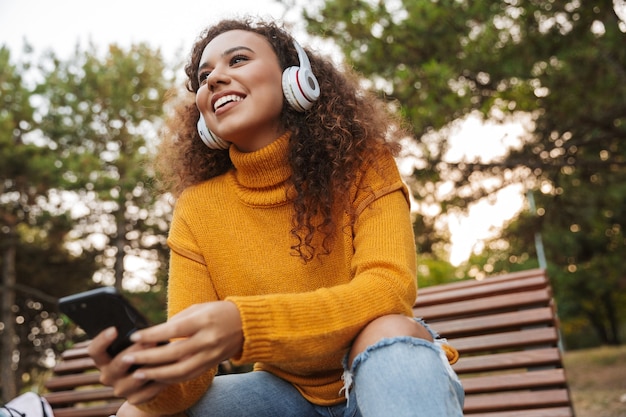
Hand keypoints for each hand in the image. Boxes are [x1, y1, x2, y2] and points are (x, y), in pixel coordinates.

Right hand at [87, 327, 167, 404]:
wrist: (144, 379)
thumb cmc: (138, 351)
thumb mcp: (132, 342)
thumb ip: (132, 335)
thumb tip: (139, 322)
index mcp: (102, 360)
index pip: (94, 351)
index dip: (102, 340)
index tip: (114, 329)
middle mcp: (108, 376)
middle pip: (117, 364)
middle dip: (134, 352)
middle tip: (150, 341)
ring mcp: (120, 389)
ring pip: (135, 379)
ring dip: (151, 367)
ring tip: (166, 355)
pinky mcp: (135, 399)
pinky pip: (148, 390)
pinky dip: (161, 379)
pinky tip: (171, 369)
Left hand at [121, 301, 242, 384]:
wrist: (246, 325)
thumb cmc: (219, 312)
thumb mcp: (199, 309)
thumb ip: (177, 321)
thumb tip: (154, 334)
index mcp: (203, 321)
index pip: (173, 330)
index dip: (152, 335)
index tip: (134, 337)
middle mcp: (207, 340)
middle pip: (173, 353)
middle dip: (148, 357)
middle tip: (128, 358)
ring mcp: (210, 355)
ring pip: (180, 370)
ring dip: (156, 373)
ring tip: (138, 373)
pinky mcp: (210, 365)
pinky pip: (188, 376)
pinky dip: (170, 378)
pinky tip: (157, 377)